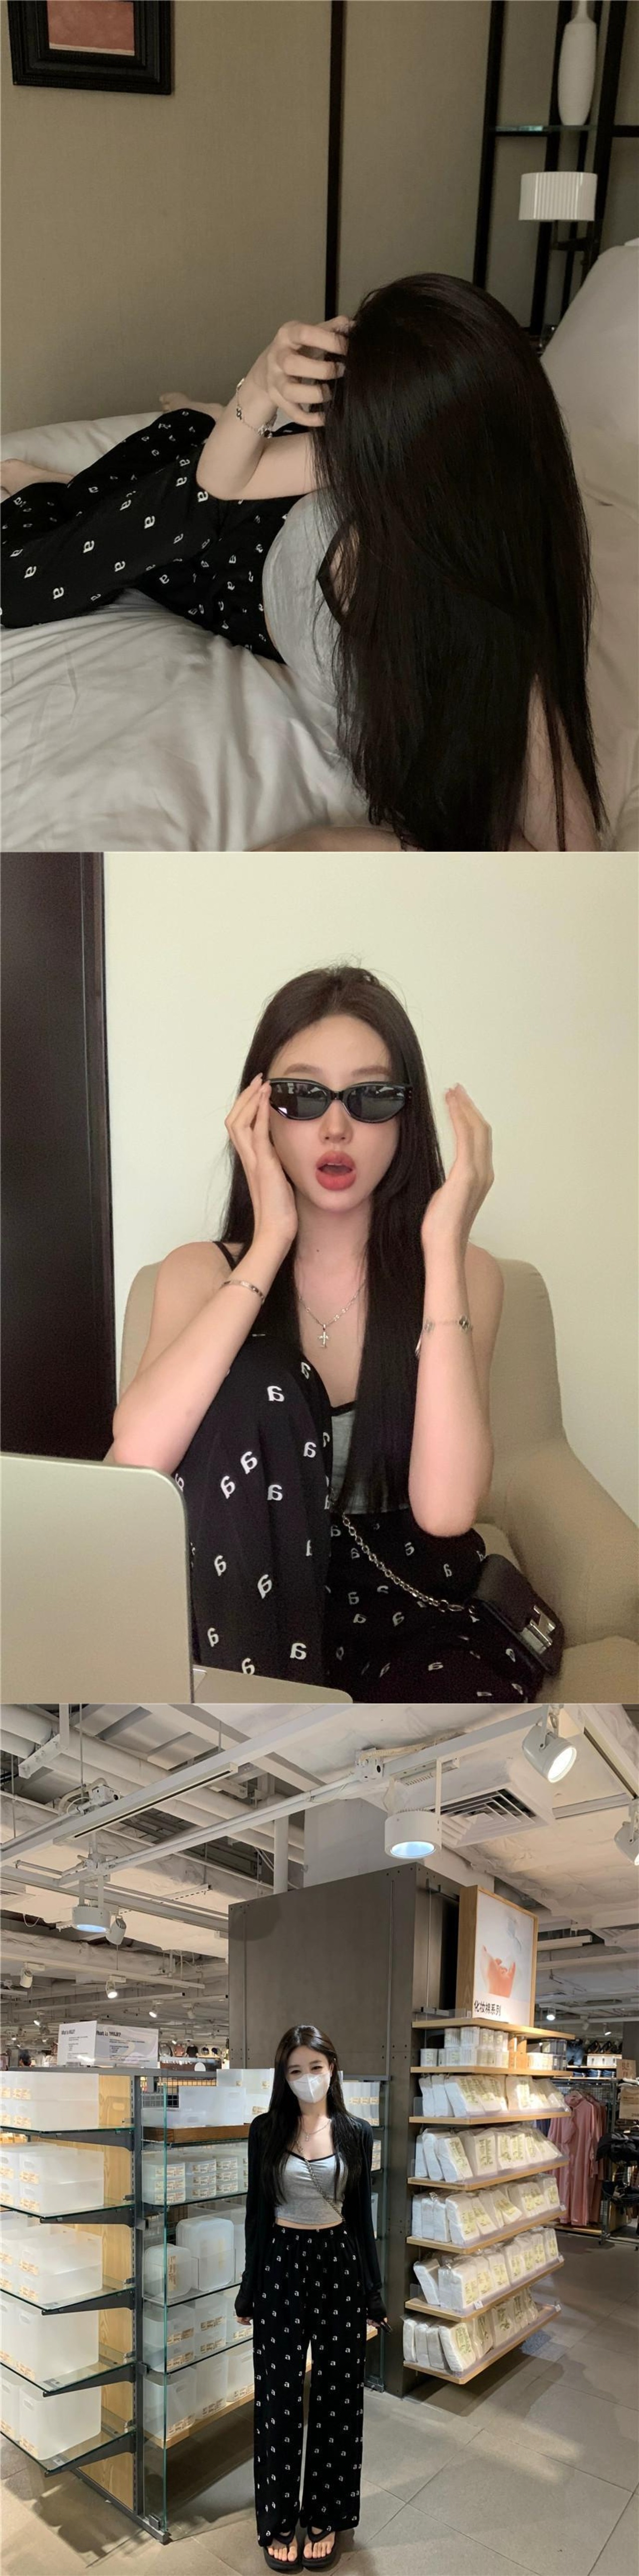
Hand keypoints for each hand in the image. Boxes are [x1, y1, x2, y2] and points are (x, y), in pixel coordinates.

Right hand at [225, 1076, 297, 1252]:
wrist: (276, 1231)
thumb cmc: (279, 1211)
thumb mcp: (279, 1180)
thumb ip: (276, 1164)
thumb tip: (284, 1153)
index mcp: (251, 1161)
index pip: (240, 1128)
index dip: (247, 1107)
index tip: (259, 1091)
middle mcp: (247, 1159)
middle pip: (234, 1120)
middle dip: (245, 1097)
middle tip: (259, 1080)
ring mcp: (253, 1161)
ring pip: (239, 1122)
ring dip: (251, 1100)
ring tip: (263, 1084)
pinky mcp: (263, 1165)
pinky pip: (257, 1133)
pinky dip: (261, 1113)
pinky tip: (267, 1099)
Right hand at [252, 316, 350, 427]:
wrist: (267, 369)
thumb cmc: (297, 349)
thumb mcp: (310, 334)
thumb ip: (330, 329)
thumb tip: (352, 325)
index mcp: (287, 335)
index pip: (304, 334)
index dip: (327, 340)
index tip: (346, 348)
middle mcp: (278, 357)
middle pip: (292, 364)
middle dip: (321, 370)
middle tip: (340, 371)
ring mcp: (275, 380)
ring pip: (290, 391)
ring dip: (314, 394)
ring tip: (331, 393)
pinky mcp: (277, 399)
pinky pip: (292, 412)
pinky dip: (309, 418)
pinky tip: (324, 417)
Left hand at [421, 1086, 493, 1258]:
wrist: (444, 1246)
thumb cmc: (440, 1230)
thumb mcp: (444, 1200)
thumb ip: (448, 1185)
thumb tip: (440, 1182)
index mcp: (479, 1179)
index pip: (478, 1141)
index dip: (469, 1120)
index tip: (457, 1104)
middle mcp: (484, 1172)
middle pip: (481, 1130)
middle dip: (469, 1108)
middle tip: (456, 1090)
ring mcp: (478, 1172)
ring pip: (476, 1129)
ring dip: (464, 1107)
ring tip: (453, 1092)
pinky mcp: (467, 1172)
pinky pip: (466, 1136)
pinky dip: (459, 1116)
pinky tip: (450, 1104)